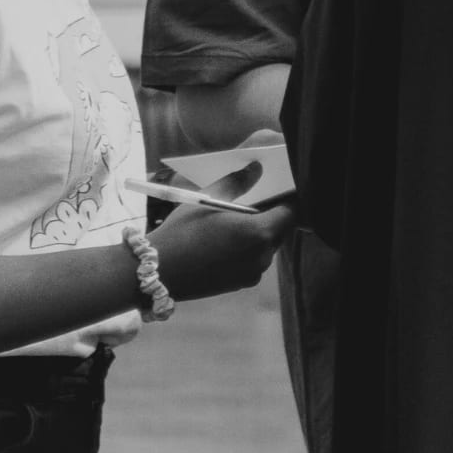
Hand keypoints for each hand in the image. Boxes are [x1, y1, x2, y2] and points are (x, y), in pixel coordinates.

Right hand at [146, 164, 295, 300]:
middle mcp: (263, 256)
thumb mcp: (209, 198)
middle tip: (256, 201)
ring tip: (237, 221)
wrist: (160, 271)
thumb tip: (257, 168)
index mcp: (259, 232)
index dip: (288, 199)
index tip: (279, 188)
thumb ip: (238, 182)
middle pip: (281, 229)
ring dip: (260, 232)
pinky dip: (249, 248)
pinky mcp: (243, 284)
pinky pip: (255, 260)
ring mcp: (254, 273)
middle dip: (273, 214)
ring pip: (268, 246)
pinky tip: (227, 241)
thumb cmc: (184, 231)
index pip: (291, 212)